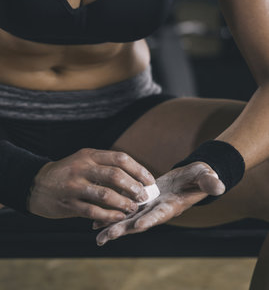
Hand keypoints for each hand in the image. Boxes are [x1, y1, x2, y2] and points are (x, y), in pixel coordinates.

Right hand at [27, 148, 154, 220]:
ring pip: (105, 195)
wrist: (36, 184)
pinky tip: (118, 217)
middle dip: (134, 187)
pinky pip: (93, 211)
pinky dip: (109, 216)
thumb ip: (105, 166)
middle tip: (144, 196)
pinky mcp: (68, 204)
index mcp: (90, 155)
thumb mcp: (84, 161)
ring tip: (133, 208)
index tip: (150, 180)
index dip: (138, 169)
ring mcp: (74, 186)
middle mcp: (82, 168)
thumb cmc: (68, 173)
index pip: (120, 158)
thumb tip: (135, 177)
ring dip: (123, 203)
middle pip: (115, 175)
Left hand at [95, 162, 224, 245]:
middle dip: (122, 229)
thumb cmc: (200, 178)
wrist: (190, 178)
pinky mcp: (142, 201)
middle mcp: (158, 210)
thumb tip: (219, 186)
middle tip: (105, 237)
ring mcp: (148, 206)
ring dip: (113, 224)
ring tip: (96, 232)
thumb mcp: (206, 177)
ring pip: (128, 217)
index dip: (149, 220)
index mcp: (172, 206)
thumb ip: (210, 182)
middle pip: (138, 221)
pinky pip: (125, 208)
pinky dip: (112, 213)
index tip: (136, 226)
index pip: (160, 214)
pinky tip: (96, 218)